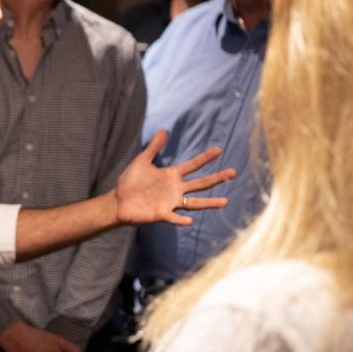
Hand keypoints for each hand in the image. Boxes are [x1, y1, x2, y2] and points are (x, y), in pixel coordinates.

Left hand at [114, 130, 235, 225]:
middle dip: (216, 178)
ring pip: (194, 203)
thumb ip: (153, 147)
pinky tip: (190, 221)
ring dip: (209, 203)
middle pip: (200, 183)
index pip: (193, 165)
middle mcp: (175, 189)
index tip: (219, 149)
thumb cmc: (130, 182)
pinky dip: (180, 220)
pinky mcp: (161, 214)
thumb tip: (164, 130)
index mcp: (172, 175)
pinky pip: (173, 218)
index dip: (205, 158)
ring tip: (225, 201)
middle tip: (233, 172)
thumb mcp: (142, 161)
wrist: (119, 201)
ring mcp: (170, 202)